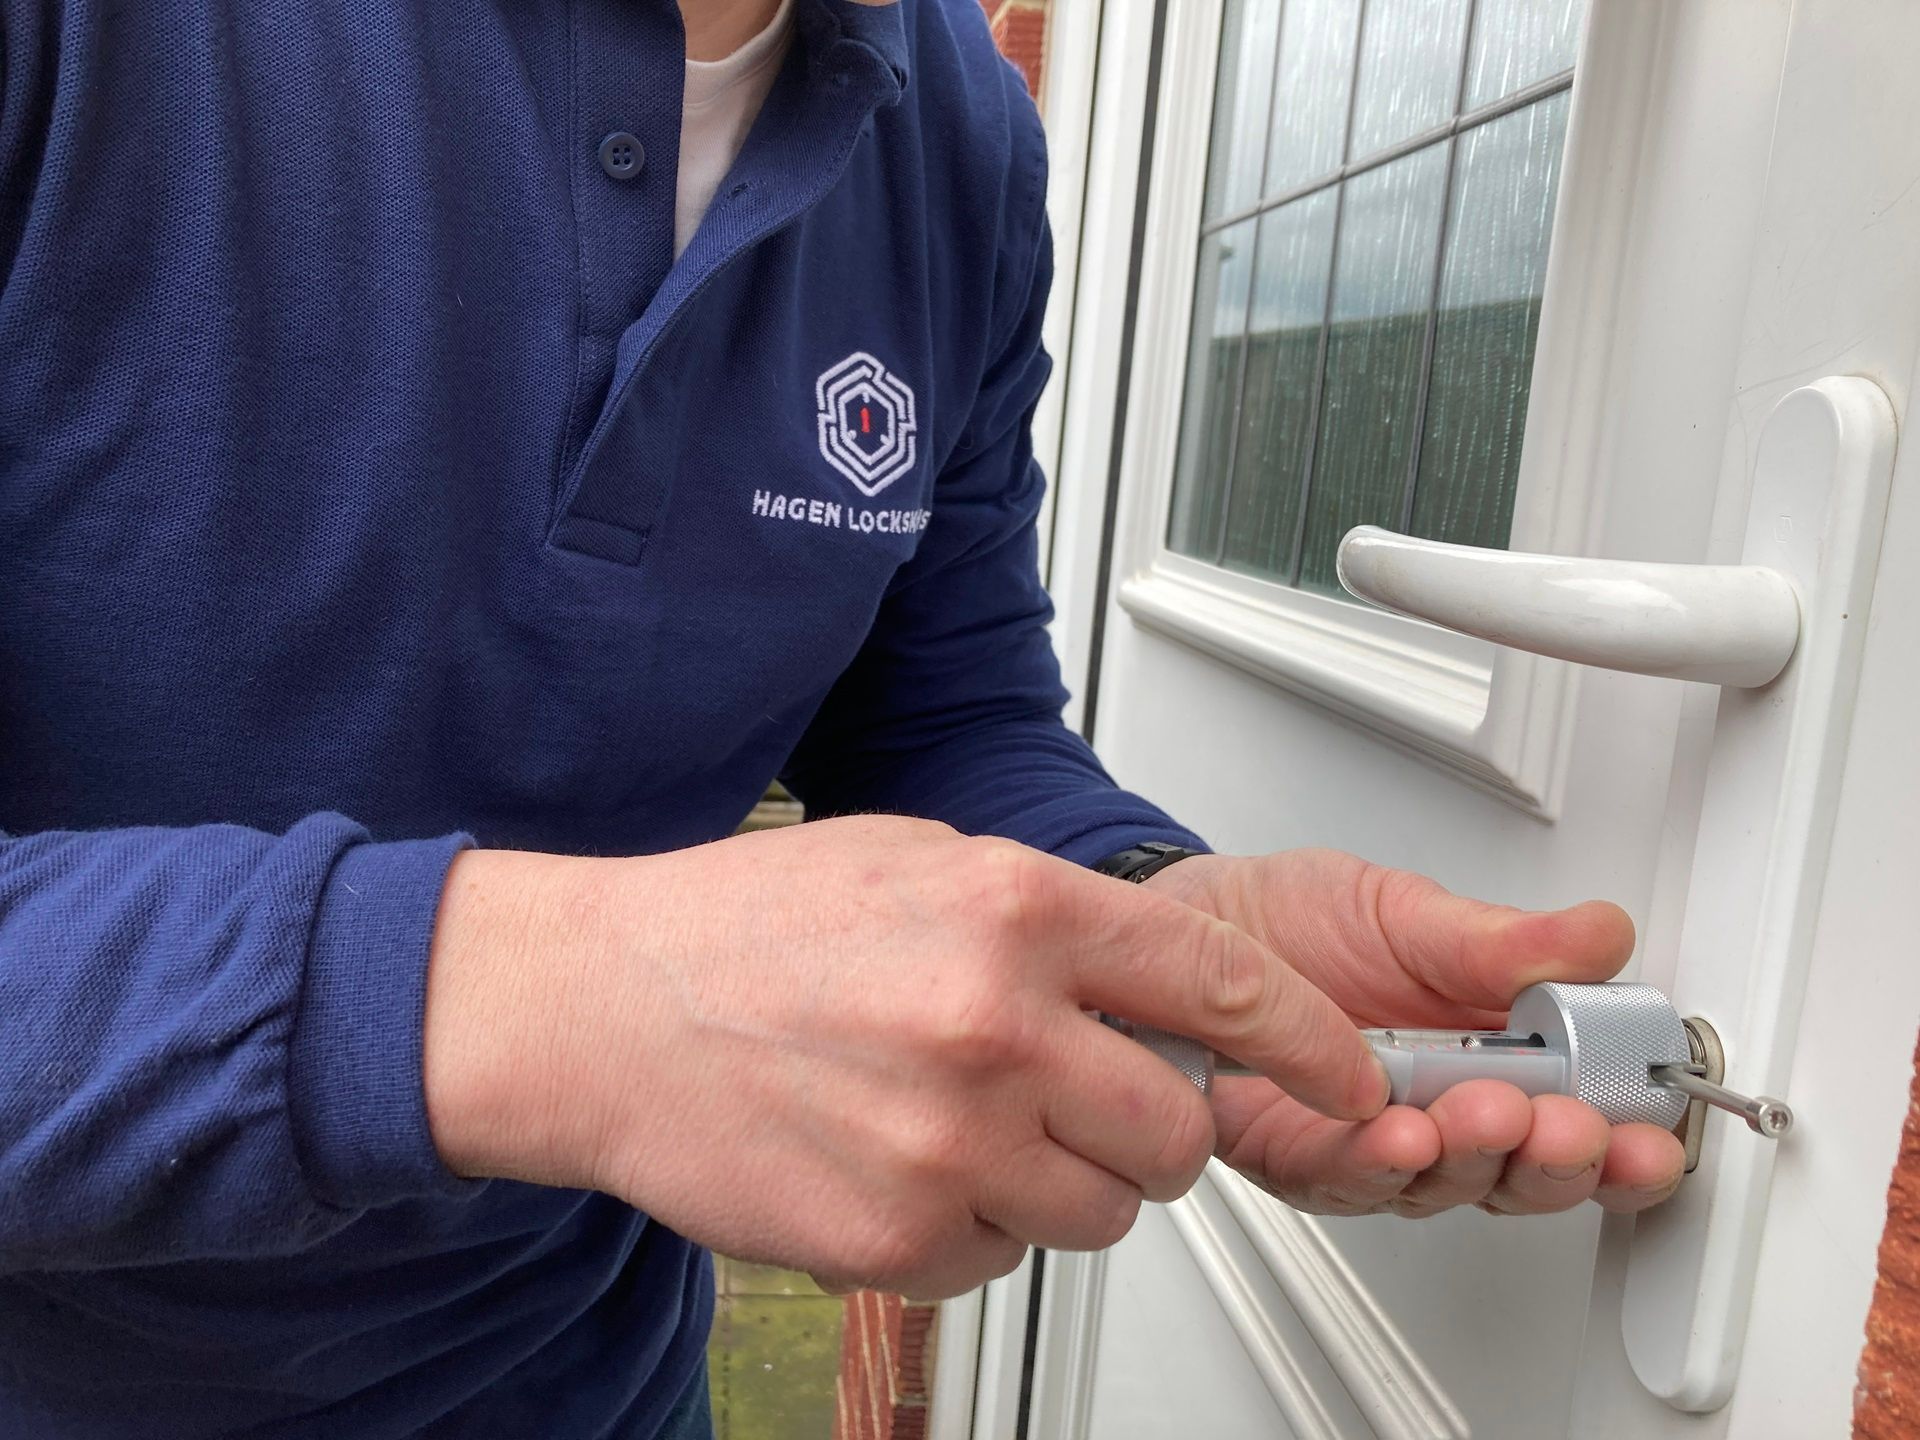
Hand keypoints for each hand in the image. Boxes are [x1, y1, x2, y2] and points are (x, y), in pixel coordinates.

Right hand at [420, 818, 1392, 1298]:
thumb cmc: (750, 928)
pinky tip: (904, 1159)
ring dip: (1063, 1179)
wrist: (603, 1007)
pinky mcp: (898, 1239)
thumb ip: (1059, 924)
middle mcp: (995, 1027)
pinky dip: (976, 1224)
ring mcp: (948, 1145)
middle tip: (1088, 1099)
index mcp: (1014, 911)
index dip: (1309, 1042)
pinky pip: (1004, 1258)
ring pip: (1103, 1212)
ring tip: (967, 1119)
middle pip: (1180, 1134)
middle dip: (1157, 1130)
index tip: (1343, 1073)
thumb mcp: (925, 862)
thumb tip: (1168, 992)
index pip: (1228, 986)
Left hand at [1140, 849, 1685, 1216]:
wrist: (1186, 919)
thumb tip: (1599, 938)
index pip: (1580, 1120)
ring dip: (1472, 1159)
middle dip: (1556, 1160)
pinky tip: (1399, 1136)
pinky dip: (1375, 1162)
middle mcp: (1437, 1114)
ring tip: (1485, 1118)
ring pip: (1440, 1185)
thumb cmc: (1294, 919)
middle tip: (1567, 1126)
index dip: (1625, 1140)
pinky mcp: (1295, 1156)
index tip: (1650, 1130)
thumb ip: (1502, 942)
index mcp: (1490, 1058)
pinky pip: (1343, 1176)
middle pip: (1522, 1173)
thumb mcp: (1408, 912)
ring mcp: (1368, 1141)